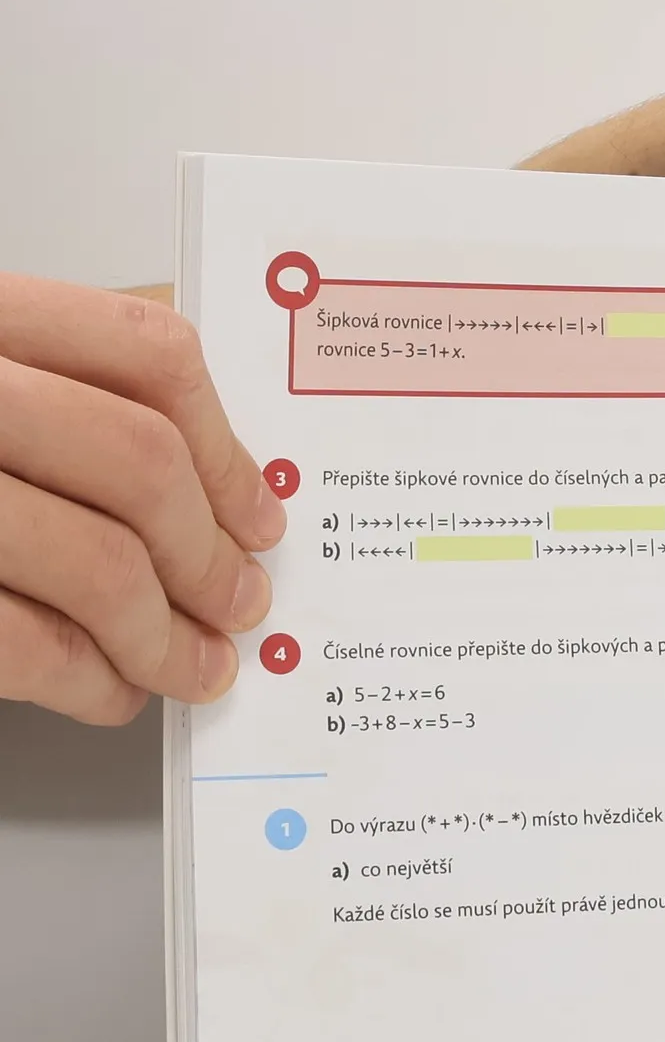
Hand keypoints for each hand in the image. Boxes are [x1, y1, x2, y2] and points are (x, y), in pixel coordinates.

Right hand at [0, 276, 284, 723]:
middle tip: (240, 602)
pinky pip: (29, 644)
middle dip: (210, 556)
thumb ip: (64, 405)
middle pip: (139, 463)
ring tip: (195, 666)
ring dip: (168, 639)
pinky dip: (93, 682)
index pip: (144, 352)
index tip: (260, 513)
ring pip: (100, 565)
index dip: (226, 446)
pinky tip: (112, 689)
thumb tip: (218, 494)